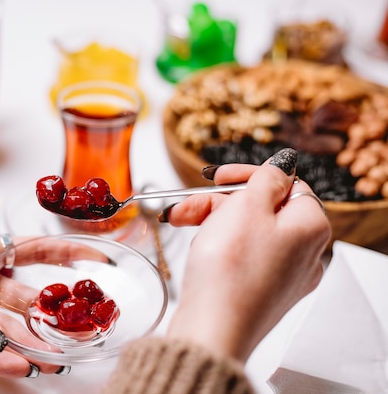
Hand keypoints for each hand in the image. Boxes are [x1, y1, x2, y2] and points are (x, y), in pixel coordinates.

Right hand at [162, 148, 330, 361]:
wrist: (213, 327)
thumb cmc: (231, 269)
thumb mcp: (248, 205)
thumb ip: (268, 177)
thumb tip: (282, 163)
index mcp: (311, 226)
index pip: (286, 184)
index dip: (249, 175)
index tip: (218, 176)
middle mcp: (304, 252)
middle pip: (261, 208)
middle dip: (219, 201)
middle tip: (188, 204)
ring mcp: (283, 275)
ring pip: (246, 231)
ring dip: (210, 220)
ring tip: (178, 221)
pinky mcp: (260, 291)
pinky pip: (241, 256)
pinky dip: (217, 244)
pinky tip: (196, 247)